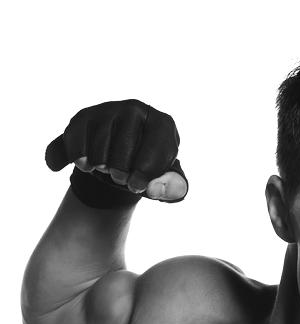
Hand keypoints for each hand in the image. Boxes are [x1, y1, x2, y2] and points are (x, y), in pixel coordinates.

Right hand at [45, 99, 187, 202]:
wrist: (125, 163)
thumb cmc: (152, 170)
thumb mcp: (169, 182)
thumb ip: (173, 187)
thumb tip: (153, 188)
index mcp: (163, 125)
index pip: (155, 147)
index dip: (144, 173)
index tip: (137, 187)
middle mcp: (136, 109)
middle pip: (123, 148)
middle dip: (121, 173)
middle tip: (122, 178)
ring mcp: (108, 110)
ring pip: (98, 149)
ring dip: (100, 168)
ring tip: (107, 168)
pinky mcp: (84, 117)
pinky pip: (75, 143)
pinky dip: (78, 160)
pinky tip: (86, 166)